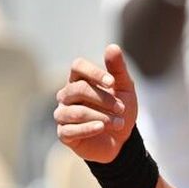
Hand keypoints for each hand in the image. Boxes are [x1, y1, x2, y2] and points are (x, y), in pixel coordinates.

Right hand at [55, 44, 136, 162]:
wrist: (121, 140)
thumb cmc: (120, 110)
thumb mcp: (125, 89)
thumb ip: (118, 69)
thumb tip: (113, 47)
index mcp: (79, 80)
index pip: (77, 66)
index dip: (94, 73)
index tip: (113, 83)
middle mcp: (67, 95)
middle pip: (78, 89)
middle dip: (103, 99)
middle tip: (122, 108)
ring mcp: (63, 114)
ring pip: (76, 112)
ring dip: (101, 117)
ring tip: (119, 123)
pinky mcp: (64, 134)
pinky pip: (70, 130)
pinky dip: (88, 128)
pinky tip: (102, 128)